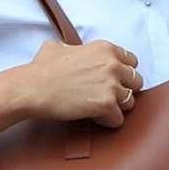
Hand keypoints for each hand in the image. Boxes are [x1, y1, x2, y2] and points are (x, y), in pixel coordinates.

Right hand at [22, 39, 143, 129]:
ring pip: (130, 102)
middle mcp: (112, 64)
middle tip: (106, 97)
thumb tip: (70, 50)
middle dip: (123, 91)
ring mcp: (111, 85)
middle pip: (136, 82)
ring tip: (98, 109)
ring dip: (116, 107)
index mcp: (105, 48)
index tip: (113, 81)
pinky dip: (107, 122)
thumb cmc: (41, 69)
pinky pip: (118, 119)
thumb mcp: (58, 47)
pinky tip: (94, 118)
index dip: (123, 73)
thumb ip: (74, 48)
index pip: (132, 61)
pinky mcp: (106, 105)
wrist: (32, 88)